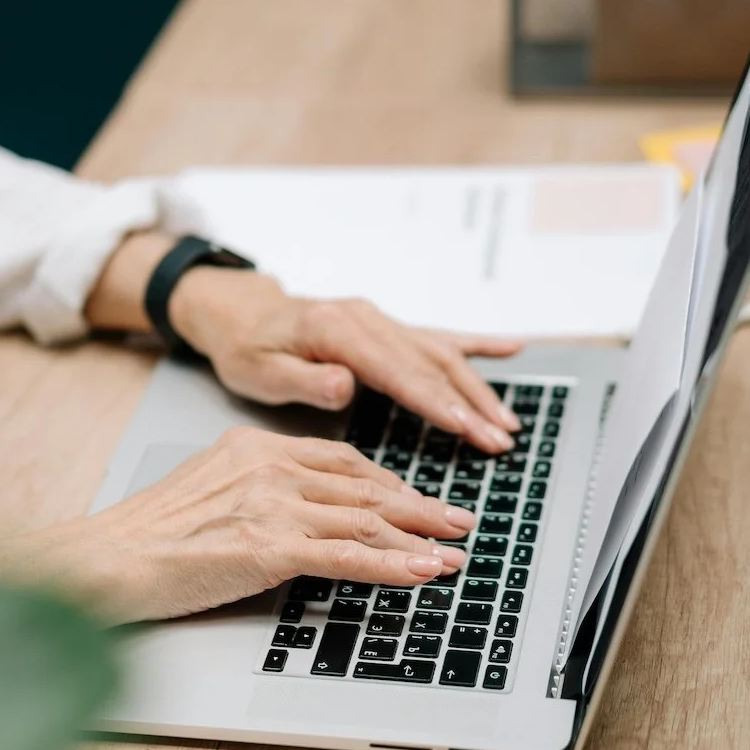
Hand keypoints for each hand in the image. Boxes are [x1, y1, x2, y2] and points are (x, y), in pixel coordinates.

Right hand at [16, 428, 474, 621]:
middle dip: (420, 506)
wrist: (106, 560)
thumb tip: (301, 519)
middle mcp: (269, 466)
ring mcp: (271, 504)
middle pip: (364, 485)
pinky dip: (393, 565)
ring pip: (364, 519)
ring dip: (418, 538)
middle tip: (459, 519)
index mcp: (254, 447)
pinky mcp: (269, 547)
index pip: (340, 460)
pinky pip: (348, 556)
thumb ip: (259, 493)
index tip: (417, 498)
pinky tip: (422, 572)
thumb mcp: (210, 494)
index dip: (388, 482)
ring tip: (454, 552)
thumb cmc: (148, 538)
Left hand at [169, 269, 521, 453]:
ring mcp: (380, 320)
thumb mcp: (259, 370)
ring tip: (508, 422)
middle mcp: (366, 319)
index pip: (397, 371)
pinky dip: (476, 343)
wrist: (237, 310)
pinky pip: (437, 335)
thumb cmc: (245, 345)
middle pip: (430, 363)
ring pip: (441, 353)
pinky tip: (512, 348)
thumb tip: (346, 385)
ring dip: (478, 387)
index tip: (468, 427)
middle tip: (500, 438)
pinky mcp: (385, 327)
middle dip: (471, 403)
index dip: (436, 401)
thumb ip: (304, 380)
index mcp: (337, 330)